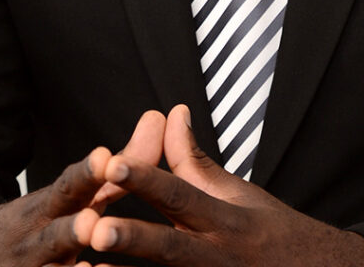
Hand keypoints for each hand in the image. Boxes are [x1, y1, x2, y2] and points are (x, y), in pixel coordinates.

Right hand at [0, 109, 164, 266]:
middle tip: (90, 223)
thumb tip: (159, 117)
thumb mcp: (75, 194)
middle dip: (70, 231)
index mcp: (48, 208)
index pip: (67, 187)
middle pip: (52, 236)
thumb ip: (121, 165)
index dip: (85, 174)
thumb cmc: (42, 221)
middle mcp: (34, 242)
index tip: (105, 157)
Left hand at [86, 105, 363, 266]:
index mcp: (226, 221)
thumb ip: (194, 161)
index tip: (112, 162)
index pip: (181, 194)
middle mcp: (219, 260)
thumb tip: (172, 113)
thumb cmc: (272, 236)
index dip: (146, 178)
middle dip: (132, 240)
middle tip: (91, 230)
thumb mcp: (238, 194)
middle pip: (170, 249)